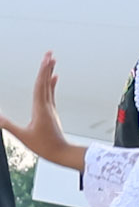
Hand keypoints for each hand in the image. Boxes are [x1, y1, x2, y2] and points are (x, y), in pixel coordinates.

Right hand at [0, 52, 82, 170]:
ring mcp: (50, 108)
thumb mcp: (23, 136)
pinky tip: (55, 77)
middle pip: (46, 82)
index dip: (42, 72)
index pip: (40, 86)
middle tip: (49, 53)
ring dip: (49, 73)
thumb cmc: (44, 146)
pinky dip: (51, 84)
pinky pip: (51, 94)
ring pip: (49, 86)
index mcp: (40, 108)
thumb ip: (9, 126)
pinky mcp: (51, 112)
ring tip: (51, 60)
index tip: (45, 59)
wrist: (62, 153)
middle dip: (46, 67)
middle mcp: (47, 105)